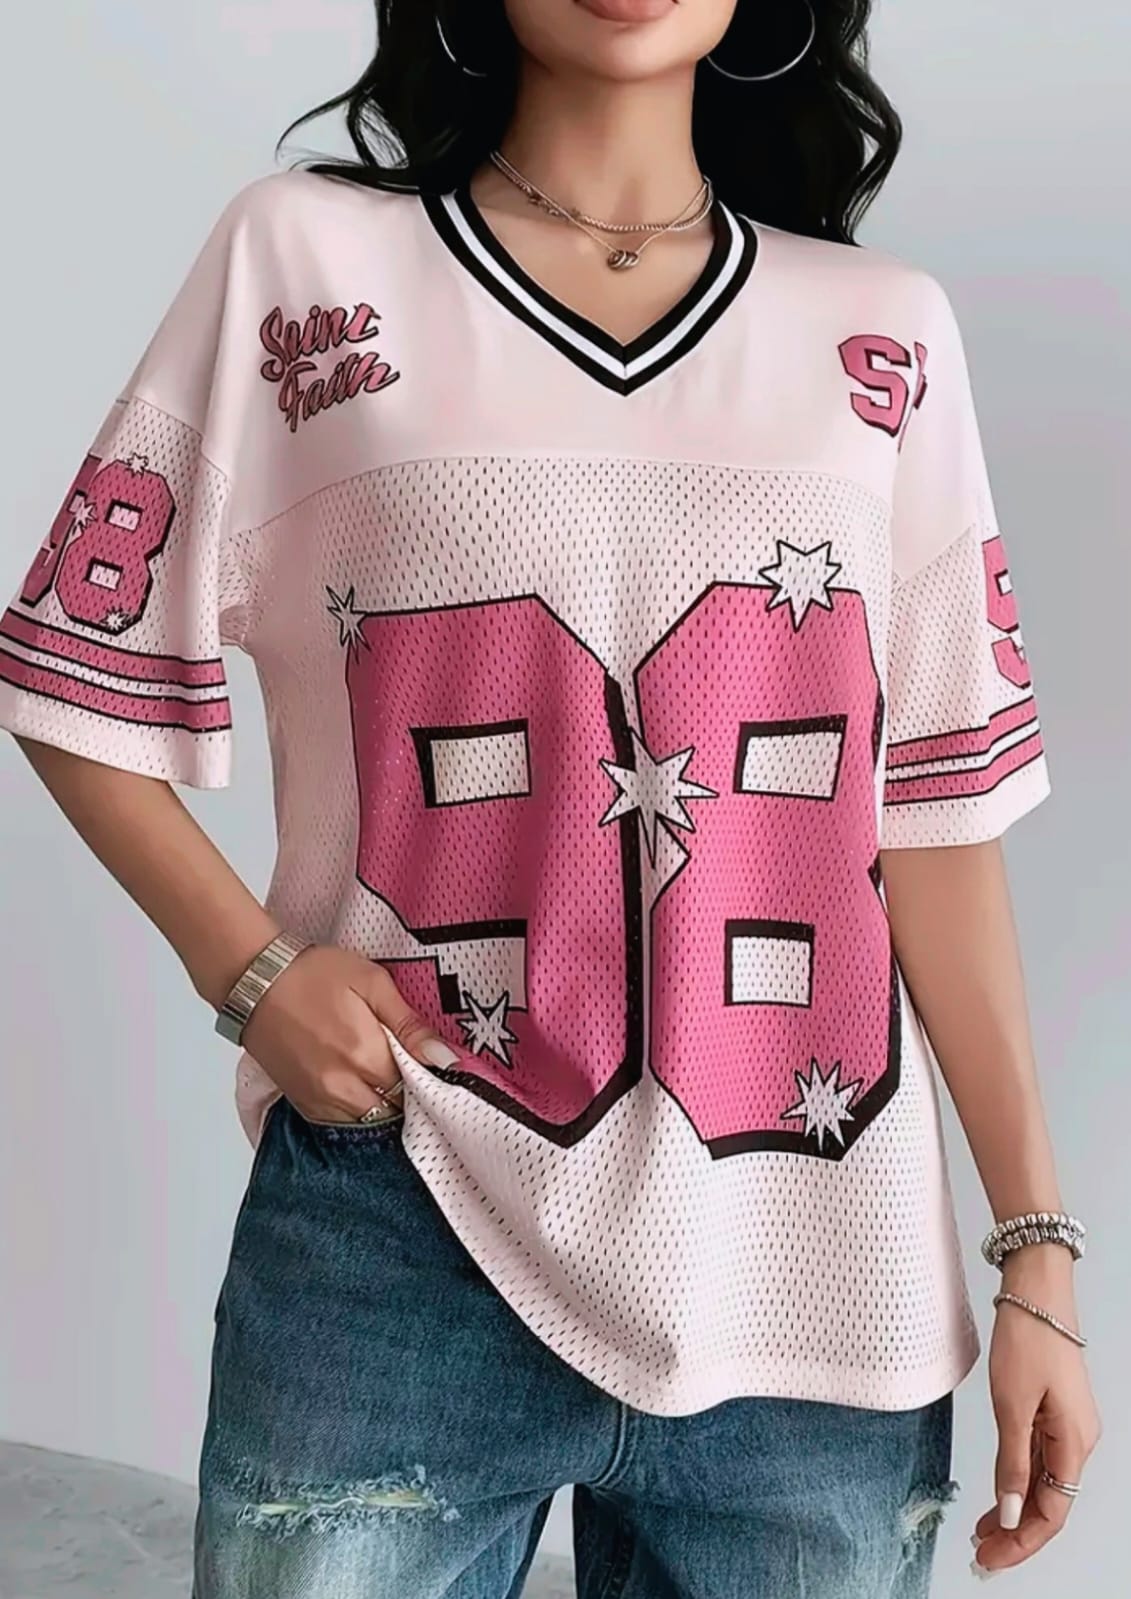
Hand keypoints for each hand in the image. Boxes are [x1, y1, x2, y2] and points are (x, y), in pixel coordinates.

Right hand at [240, 943, 457, 1123]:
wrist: (254, 981)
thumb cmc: (313, 974)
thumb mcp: (372, 982)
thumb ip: (409, 1024)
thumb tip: (445, 1058)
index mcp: (366, 1055)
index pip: (416, 1086)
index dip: (426, 1075)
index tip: (428, 1062)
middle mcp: (344, 1087)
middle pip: (395, 1109)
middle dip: (407, 1092)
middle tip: (406, 1065)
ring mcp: (321, 1101)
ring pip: (371, 1121)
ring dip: (383, 1104)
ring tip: (381, 1074)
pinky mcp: (303, 1106)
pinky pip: (343, 1124)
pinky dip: (358, 1111)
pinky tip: (359, 1085)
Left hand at [973, 1249, 1100, 1574]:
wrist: (1036, 1289)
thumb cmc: (1028, 1338)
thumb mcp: (1011, 1405)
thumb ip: (1012, 1463)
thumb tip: (1012, 1514)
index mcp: (1074, 1443)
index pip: (1052, 1513)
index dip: (1021, 1543)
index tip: (989, 1557)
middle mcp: (1078, 1441)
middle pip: (1051, 1504)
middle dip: (1017, 1533)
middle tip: (981, 1552)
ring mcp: (1067, 1426)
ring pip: (1043, 1483)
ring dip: (1015, 1509)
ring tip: (982, 1530)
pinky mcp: (1053, 1411)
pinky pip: (1038, 1458)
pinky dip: (1018, 1480)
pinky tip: (998, 1493)